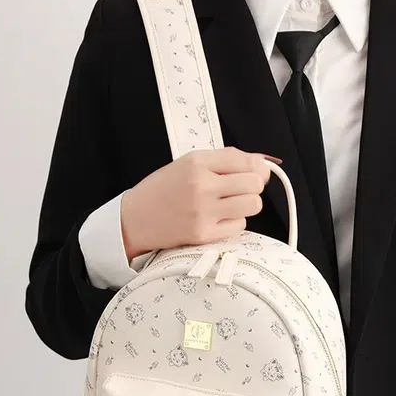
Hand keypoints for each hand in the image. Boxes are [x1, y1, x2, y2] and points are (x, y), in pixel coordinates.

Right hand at [121, 147, 280, 260]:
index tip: (257, 174)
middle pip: (255, 184)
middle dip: (253, 187)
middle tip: (241, 191)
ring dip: (247, 205)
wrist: (134, 219)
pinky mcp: (203, 234)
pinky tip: (217, 219)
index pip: (248, 162)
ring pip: (252, 205)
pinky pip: (239, 226)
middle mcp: (202, 185)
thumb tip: (261, 164)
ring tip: (231, 205)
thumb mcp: (188, 164)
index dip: (258, 169)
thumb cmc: (162, 190)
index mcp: (198, 162)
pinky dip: (233, 223)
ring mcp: (203, 211)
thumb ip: (223, 160)